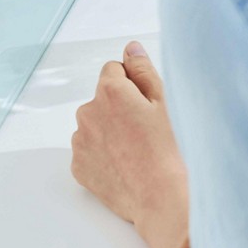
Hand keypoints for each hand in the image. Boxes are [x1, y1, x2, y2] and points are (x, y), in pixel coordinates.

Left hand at [72, 41, 189, 247]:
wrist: (161, 199)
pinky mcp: (78, 165)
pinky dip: (102, 155)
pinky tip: (124, 166)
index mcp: (109, 90)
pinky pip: (89, 150)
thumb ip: (143, 70)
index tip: (145, 107)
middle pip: (101, 99)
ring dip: (109, 131)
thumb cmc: (169, 150)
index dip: (132, 86)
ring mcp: (80, 140)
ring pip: (95, 125)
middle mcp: (87, 111)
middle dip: (118, 109)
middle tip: (144, 132)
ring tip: (135, 152)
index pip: (114, 70)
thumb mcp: (163, 102)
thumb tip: (130, 48)